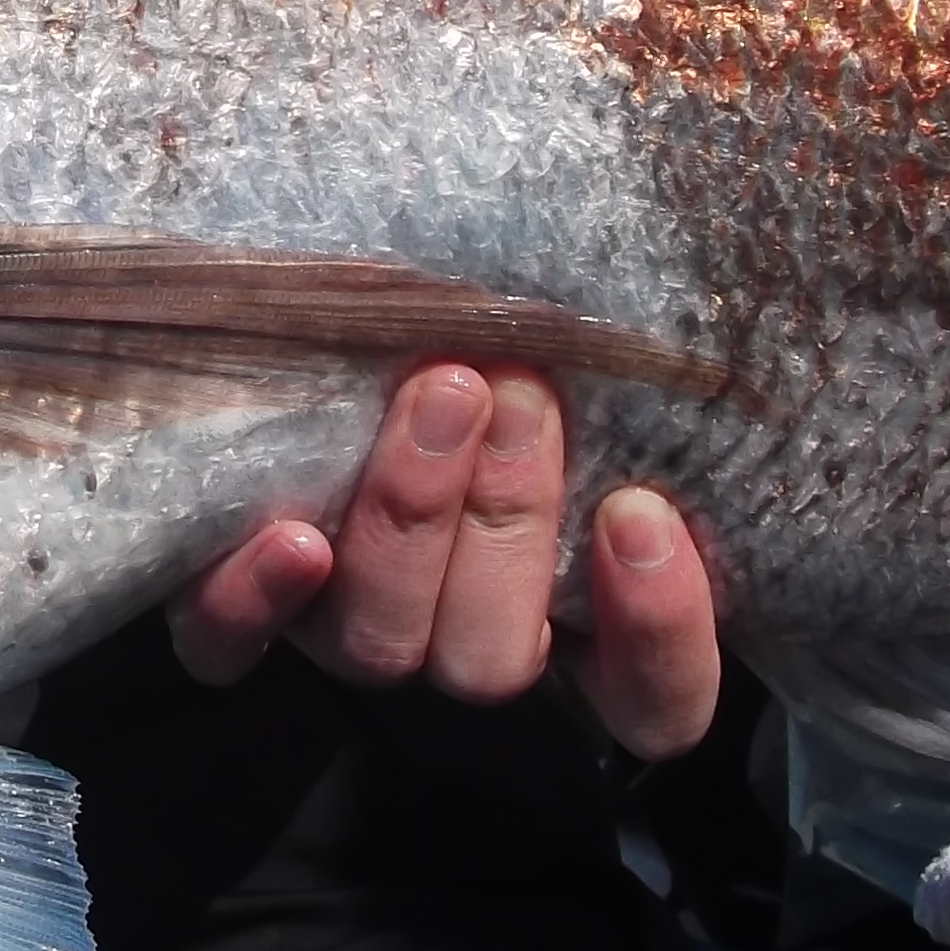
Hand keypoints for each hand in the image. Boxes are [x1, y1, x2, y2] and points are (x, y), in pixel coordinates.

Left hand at [169, 361, 720, 757]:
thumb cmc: (474, 324)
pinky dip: (254, 602)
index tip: (644, 516)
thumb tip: (723, 246)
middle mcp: (458, 637)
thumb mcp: (572, 340)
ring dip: (413, 520)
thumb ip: (628, 352)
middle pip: (494, 660)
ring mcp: (345, 633)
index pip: (652, 704)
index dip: (658, 637)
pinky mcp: (235, 612)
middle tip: (518, 391)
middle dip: (511, 524)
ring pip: (385, 646)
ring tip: (437, 392)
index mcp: (570, 618)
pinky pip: (226, 648)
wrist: (307, 319)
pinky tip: (289, 534)